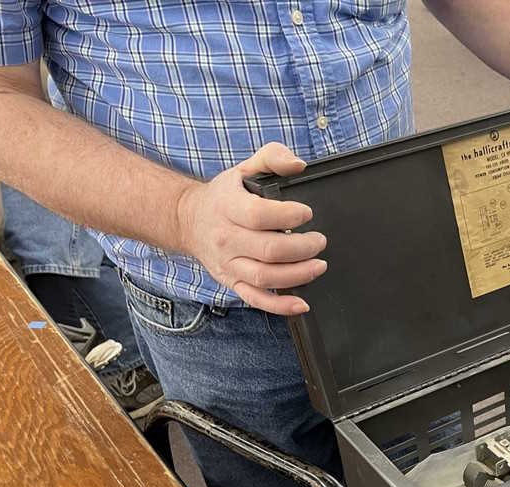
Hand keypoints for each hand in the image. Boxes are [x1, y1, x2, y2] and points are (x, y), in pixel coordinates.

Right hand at [175, 142, 325, 314]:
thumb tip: (299, 164)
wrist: (189, 220)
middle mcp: (226, 238)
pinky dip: (280, 306)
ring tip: (319, 265)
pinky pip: (256, 299)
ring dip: (298, 275)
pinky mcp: (232, 281)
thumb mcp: (244, 168)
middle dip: (303, 247)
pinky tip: (302, 303)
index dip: (289, 215)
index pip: (259, 215)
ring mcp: (229, 263)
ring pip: (265, 277)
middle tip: (320, 241)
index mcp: (228, 207)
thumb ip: (272, 157)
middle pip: (269, 250)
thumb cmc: (225, 195)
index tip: (307, 213)